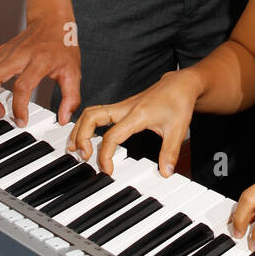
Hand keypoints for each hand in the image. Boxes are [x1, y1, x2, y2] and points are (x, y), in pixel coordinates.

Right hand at [0, 16, 80, 127]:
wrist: (52, 21)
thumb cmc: (62, 45)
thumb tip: (64, 119)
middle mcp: (19, 55)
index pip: (22, 86)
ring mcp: (6, 52)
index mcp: (39, 60)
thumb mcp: (73, 72)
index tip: (20, 121)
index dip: (18, 107)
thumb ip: (71, 98)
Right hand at [69, 70, 200, 175]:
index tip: (108, 170)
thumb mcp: (178, 129)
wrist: (180, 84)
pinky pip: (97, 113)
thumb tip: (165, 172)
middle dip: (81, 136)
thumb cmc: (178, 102)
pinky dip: (86, 125)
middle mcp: (124, 108)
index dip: (106, 155)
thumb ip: (170, 152)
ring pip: (91, 113)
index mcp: (137, 114)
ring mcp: (121, 106)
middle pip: (91, 117)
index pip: (112, 136)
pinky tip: (84, 137)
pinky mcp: (121, 107)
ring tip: (74, 148)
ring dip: (79, 129)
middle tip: (83, 156)